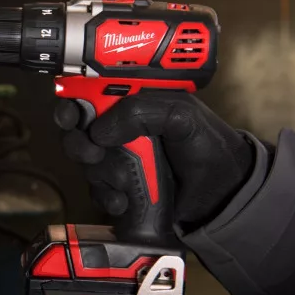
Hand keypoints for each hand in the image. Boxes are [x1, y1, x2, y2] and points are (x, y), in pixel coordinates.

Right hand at [54, 92, 255, 232]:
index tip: (71, 119)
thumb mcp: (180, 116)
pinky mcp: (119, 186)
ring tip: (124, 181)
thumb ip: (141, 112)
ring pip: (85, 162)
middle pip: (77, 130)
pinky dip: (106, 197)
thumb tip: (99, 131)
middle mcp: (120, 127)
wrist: (222, 195)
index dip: (72, 103)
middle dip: (79, 143)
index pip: (88, 94)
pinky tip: (124, 200)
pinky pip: (96, 191)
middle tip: (94, 153)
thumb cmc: (208, 146)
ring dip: (100, 173)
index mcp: (133, 100)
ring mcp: (118, 157)